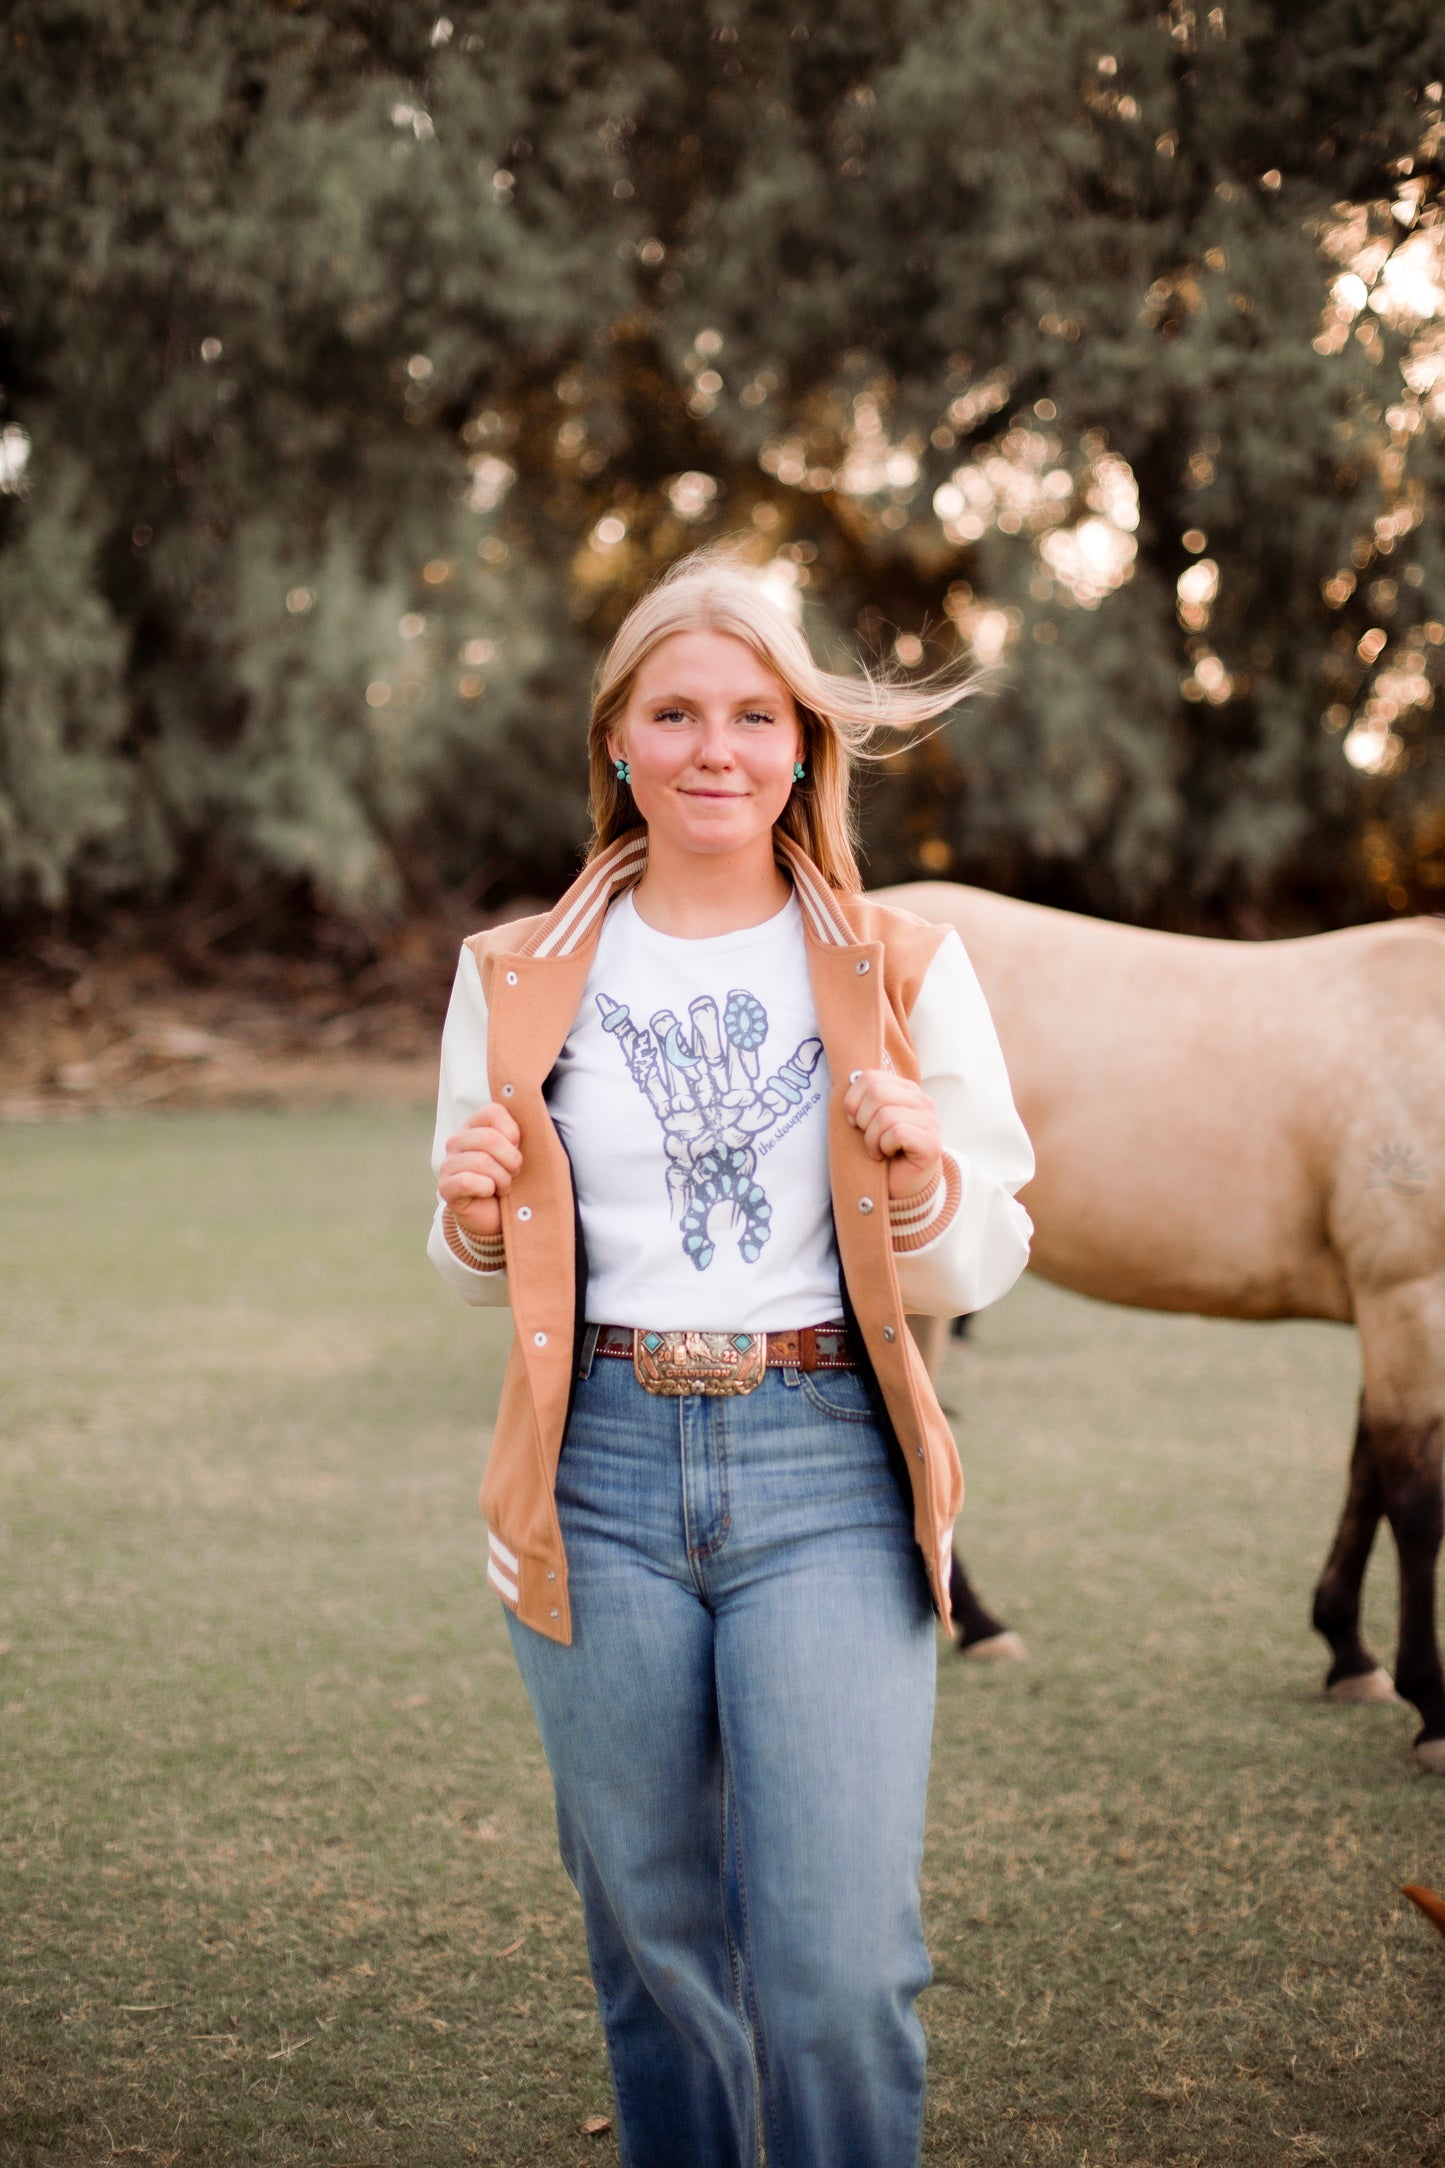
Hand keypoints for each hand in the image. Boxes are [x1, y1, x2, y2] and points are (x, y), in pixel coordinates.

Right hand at [438, 1103, 521, 1238]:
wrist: (497, 1216)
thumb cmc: (510, 1179)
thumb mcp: (519, 1152)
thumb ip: (522, 1133)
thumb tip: (534, 1115)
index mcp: (475, 1125)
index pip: (493, 1112)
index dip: (513, 1132)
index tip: (517, 1148)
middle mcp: (457, 1140)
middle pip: (489, 1138)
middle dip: (511, 1160)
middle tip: (514, 1173)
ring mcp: (448, 1163)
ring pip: (481, 1162)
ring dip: (502, 1179)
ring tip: (503, 1186)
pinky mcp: (446, 1187)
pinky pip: (468, 1182)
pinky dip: (487, 1189)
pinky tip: (489, 1193)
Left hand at [843, 1070, 941, 1200]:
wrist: (898, 1186)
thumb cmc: (881, 1151)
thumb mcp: (867, 1119)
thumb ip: (863, 1097)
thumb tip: (850, 1080)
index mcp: (905, 1089)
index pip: (869, 1077)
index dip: (852, 1101)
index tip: (855, 1121)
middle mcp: (922, 1101)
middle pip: (876, 1093)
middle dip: (862, 1119)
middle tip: (867, 1137)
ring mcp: (930, 1121)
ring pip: (886, 1115)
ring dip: (872, 1138)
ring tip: (878, 1149)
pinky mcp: (931, 1143)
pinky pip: (897, 1133)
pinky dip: (884, 1147)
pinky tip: (887, 1155)